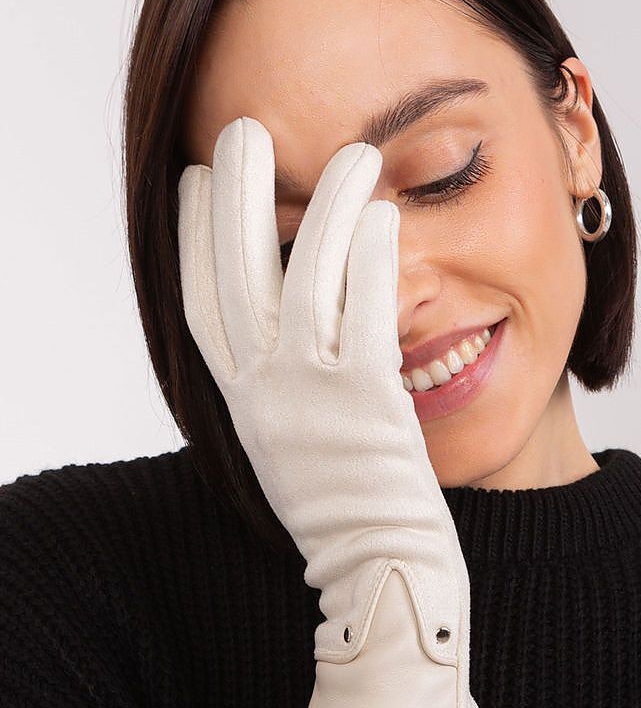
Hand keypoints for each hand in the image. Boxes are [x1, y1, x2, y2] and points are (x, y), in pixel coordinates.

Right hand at [177, 117, 486, 707]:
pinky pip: (364, 315)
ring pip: (305, 279)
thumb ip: (287, 390)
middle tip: (236, 128)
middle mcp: (264, 394)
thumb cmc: (350, 520)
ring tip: (349, 153)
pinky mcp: (366, 404)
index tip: (192, 179)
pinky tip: (384, 215)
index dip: (190, 237)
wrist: (380, 579)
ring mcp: (311, 397)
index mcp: (242, 403)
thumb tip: (293, 335)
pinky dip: (371, 260)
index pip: (200, 303)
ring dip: (324, 207)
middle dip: (232, 196)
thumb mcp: (296, 447)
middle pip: (234, 273)